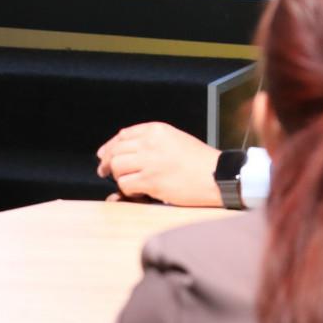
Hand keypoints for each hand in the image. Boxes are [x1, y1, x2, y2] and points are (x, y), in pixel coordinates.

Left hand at [95, 123, 220, 206]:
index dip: (110, 146)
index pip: (123, 135)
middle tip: (105, 172)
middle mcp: (150, 142)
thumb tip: (122, 150)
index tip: (105, 155)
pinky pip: (124, 184)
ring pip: (116, 167)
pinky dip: (128, 190)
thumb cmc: (200, 161)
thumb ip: (152, 141)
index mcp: (157, 130)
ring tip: (130, 182)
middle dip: (108, 163)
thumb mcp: (176, 140)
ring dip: (119, 177)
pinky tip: (139, 192)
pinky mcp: (150, 180)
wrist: (218, 175)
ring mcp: (150, 161)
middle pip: (115, 151)